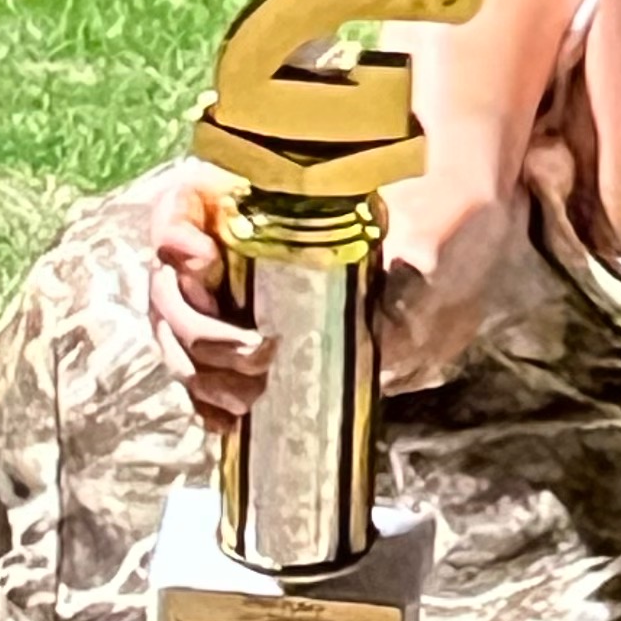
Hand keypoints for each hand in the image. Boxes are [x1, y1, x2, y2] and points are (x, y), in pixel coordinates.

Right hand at [148, 161, 521, 429]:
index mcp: (255, 198)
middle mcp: (229, 244)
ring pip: (177, 336)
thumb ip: (409, 272)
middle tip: (255, 354)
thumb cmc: (434, 221)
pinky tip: (233, 421)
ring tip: (250, 397)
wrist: (450, 249)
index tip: (206, 260)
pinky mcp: (245, 341)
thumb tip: (385, 325)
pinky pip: (202, 371)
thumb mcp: (430, 234)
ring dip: (202, 373)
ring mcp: (231, 295)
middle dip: (199, 329)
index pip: (181, 204)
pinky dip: (208, 399)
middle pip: (170, 285)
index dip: (173, 233)